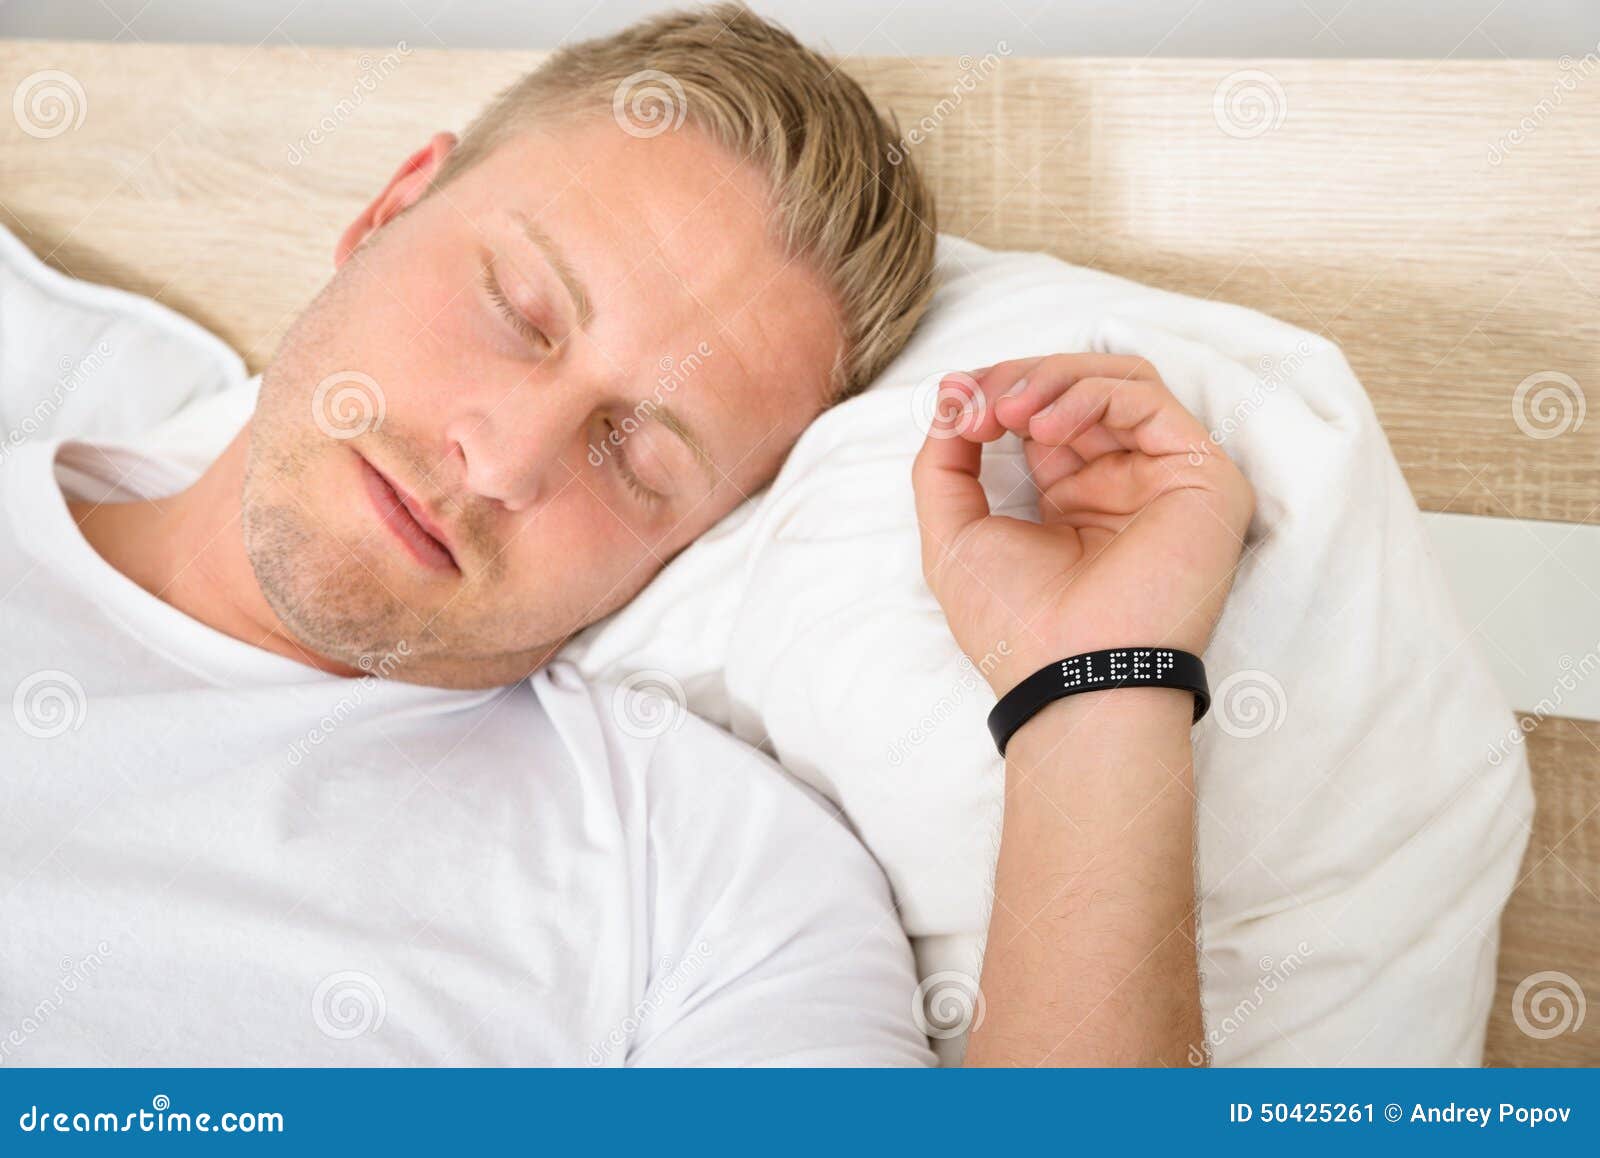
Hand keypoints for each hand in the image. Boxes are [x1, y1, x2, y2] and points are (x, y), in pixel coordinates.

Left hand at [911, 354, 1254, 695]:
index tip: (955, 401)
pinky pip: (1148, 399)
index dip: (997, 392)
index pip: (1044, 412)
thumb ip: (943, 463)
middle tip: (979, 403)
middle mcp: (1121, 484)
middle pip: (1081, 387)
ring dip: (1053, 380)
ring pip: (1119, 381)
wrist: (1069, 676)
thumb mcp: (952, 533)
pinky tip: (1045, 427)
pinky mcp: (1202, 477)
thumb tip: (950, 399)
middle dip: (1020, 379)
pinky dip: (1089, 394)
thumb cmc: (1013, 625)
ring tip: (1010, 412)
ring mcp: (1163, 479)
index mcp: (1071, 498)